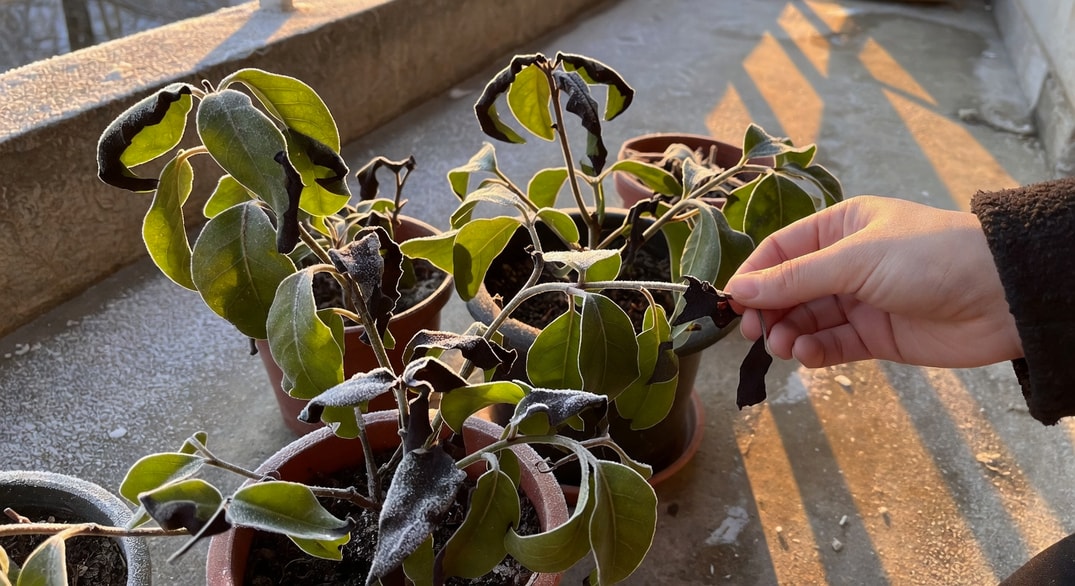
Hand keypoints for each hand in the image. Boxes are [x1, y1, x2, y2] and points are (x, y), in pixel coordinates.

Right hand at [725, 196, 1022, 367]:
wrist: (1001, 297)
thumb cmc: (928, 258)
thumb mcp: (855, 260)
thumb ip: (795, 278)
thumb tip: (739, 290)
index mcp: (840, 228)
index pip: (781, 251)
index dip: (754, 276)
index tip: (732, 303)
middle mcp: (846, 263)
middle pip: (790, 289)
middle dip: (769, 310)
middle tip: (754, 332)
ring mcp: (861, 301)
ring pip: (808, 320)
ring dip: (789, 333)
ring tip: (783, 346)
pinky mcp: (876, 337)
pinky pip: (833, 344)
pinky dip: (815, 352)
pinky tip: (807, 356)